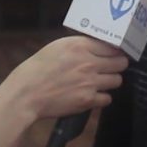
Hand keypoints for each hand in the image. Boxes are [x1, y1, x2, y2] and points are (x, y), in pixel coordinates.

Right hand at [0, 36, 128, 121]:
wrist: (26, 94)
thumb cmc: (37, 70)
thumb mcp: (57, 47)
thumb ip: (79, 46)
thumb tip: (98, 47)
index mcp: (80, 46)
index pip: (113, 46)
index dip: (115, 51)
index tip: (115, 54)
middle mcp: (88, 63)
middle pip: (120, 63)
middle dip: (117, 65)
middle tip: (111, 67)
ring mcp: (90, 82)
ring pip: (117, 80)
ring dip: (110, 81)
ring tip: (99, 81)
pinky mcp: (88, 100)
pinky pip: (107, 98)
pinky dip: (102, 97)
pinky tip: (92, 94)